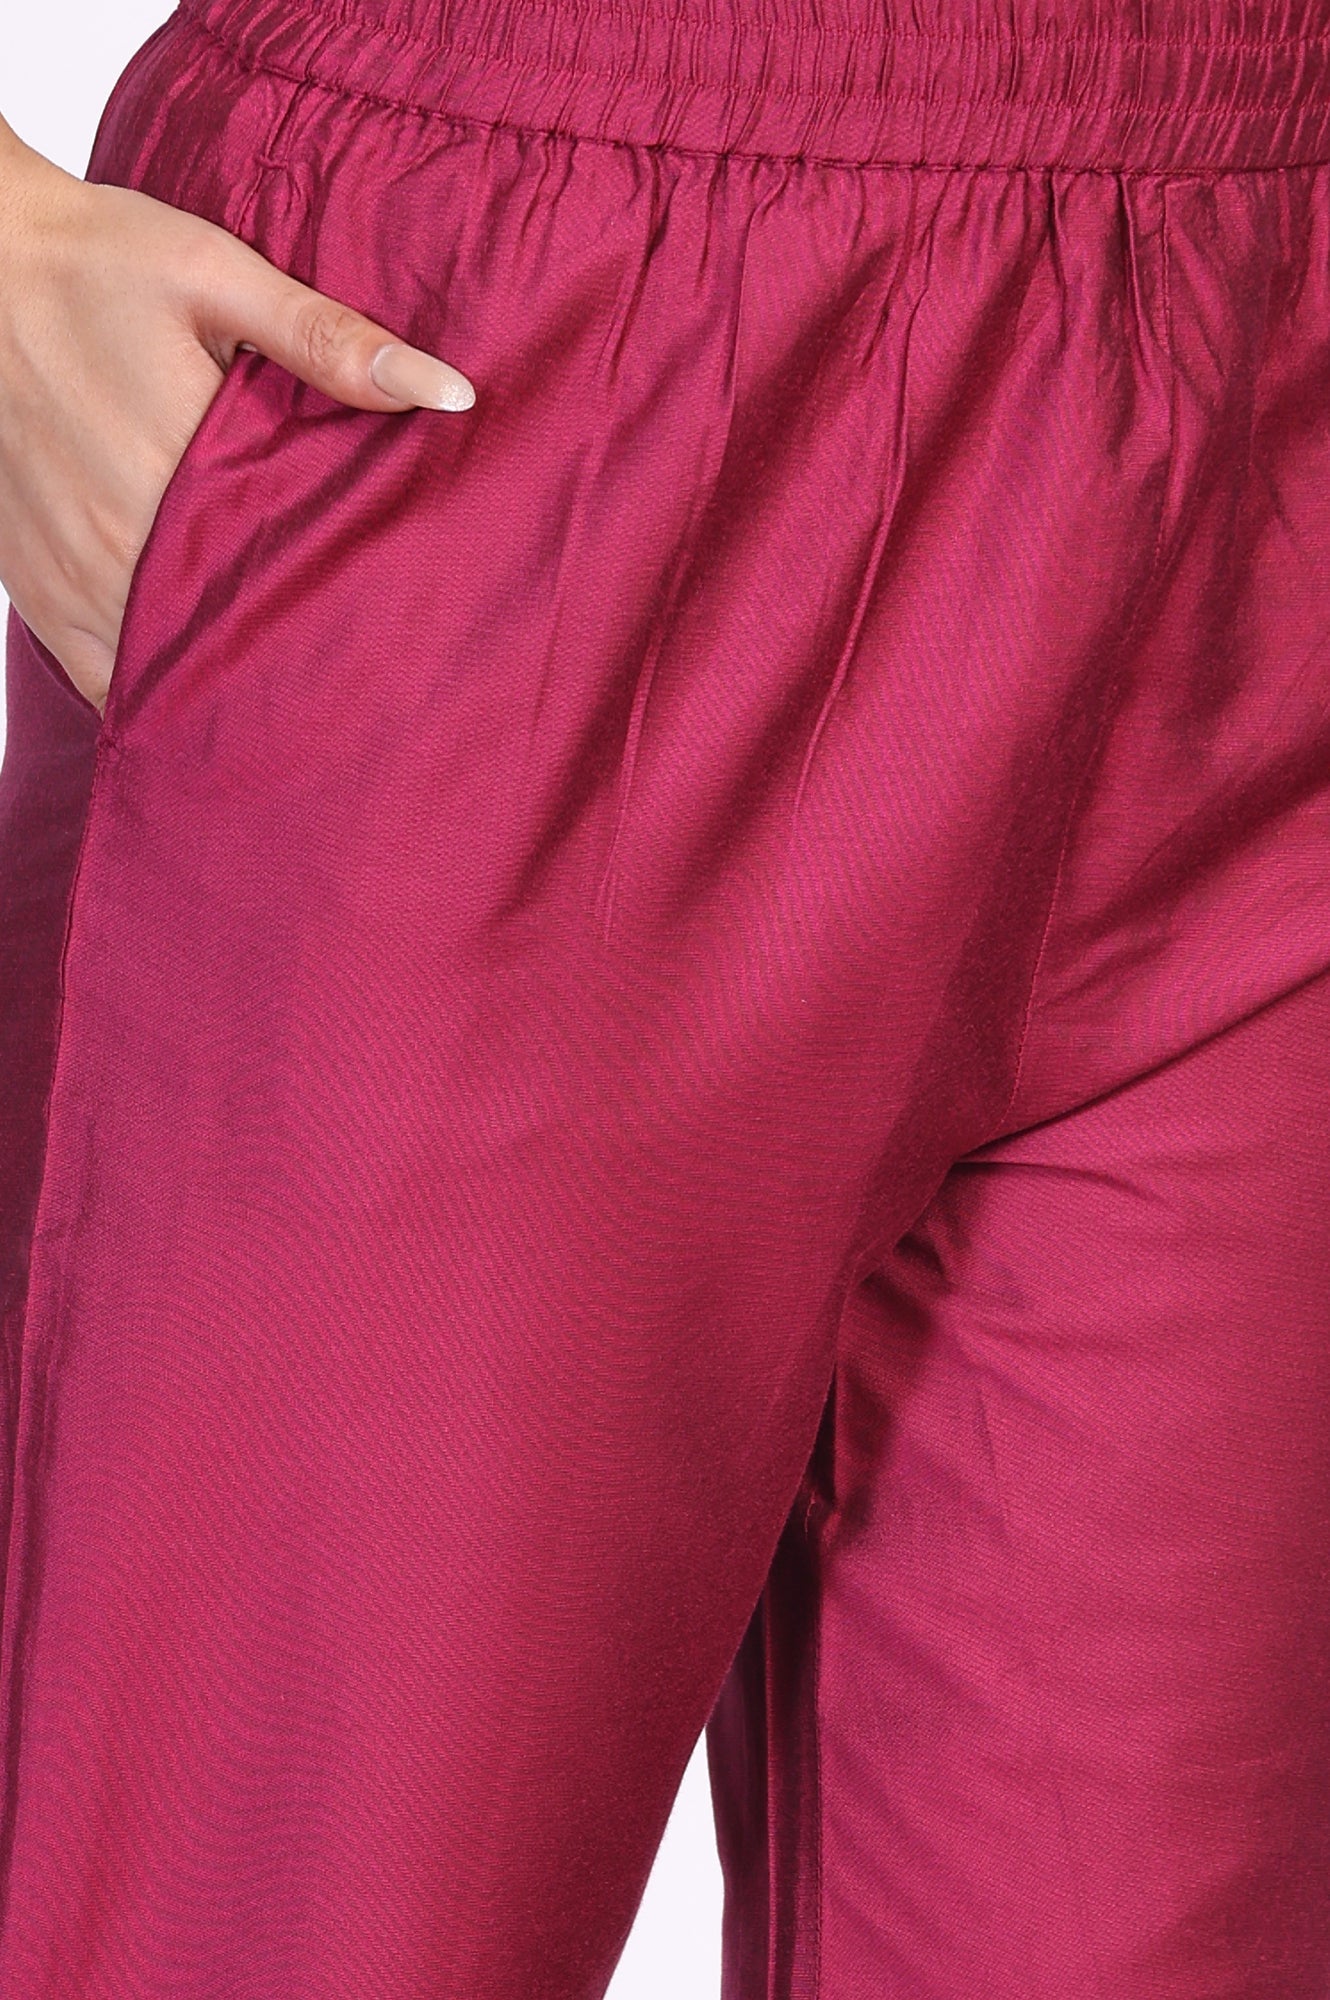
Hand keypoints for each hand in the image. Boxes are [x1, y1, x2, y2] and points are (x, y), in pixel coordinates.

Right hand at [0, 132, 475, 714]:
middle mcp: (119, 537)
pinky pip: (93, 674)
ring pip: (159, 669)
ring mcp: (70, 572)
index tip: (390, 640)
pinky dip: (142, 687)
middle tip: (352, 681)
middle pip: (224, 639)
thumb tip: (448, 392)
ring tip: (283, 697)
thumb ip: (329, 341)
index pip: (282, 581)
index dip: (340, 620)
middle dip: (286, 662)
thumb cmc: (97, 260)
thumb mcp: (217, 276)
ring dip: (217, 683)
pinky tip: (191, 687)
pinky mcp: (33, 584)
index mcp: (178, 468)